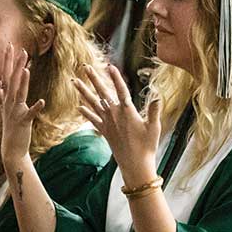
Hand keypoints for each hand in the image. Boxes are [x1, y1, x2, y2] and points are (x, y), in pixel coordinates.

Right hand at [0, 44, 42, 165]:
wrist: (11, 148)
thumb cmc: (10, 127)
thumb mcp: (3, 109)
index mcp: (7, 97)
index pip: (6, 75)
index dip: (8, 60)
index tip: (9, 45)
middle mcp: (9, 102)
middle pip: (13, 81)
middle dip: (17, 66)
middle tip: (22, 51)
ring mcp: (15, 111)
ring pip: (19, 94)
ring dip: (23, 82)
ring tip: (27, 70)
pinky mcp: (23, 121)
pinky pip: (30, 114)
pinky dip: (35, 108)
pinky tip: (41, 101)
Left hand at [76, 63, 158, 183]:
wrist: (135, 165)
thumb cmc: (147, 146)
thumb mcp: (154, 127)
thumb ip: (154, 110)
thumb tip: (157, 96)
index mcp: (127, 112)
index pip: (121, 90)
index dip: (115, 78)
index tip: (110, 66)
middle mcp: (115, 115)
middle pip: (102, 92)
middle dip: (93, 78)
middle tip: (85, 66)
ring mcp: (107, 123)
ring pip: (93, 103)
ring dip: (83, 92)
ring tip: (74, 81)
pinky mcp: (104, 132)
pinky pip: (93, 119)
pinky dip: (86, 112)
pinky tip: (79, 107)